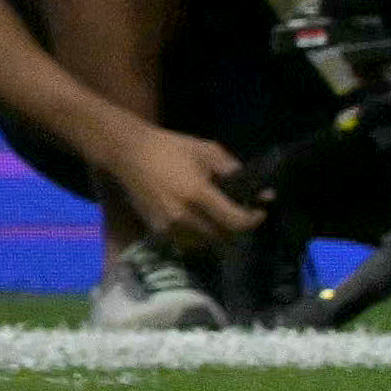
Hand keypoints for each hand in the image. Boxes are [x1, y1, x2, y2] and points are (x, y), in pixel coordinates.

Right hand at [100, 124, 261, 248]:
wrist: (130, 154)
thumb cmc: (170, 147)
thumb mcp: (206, 150)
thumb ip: (232, 169)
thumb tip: (259, 189)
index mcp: (198, 193)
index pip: (234, 220)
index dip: (252, 220)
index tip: (260, 212)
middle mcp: (184, 216)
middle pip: (222, 236)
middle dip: (237, 228)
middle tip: (242, 214)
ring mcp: (169, 227)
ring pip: (205, 243)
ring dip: (218, 234)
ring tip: (222, 219)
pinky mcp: (157, 231)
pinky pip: (187, 242)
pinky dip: (198, 236)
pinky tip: (200, 221)